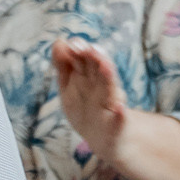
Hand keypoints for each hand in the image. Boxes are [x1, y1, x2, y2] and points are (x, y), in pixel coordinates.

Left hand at [51, 38, 130, 167]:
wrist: (107, 138)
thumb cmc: (87, 106)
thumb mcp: (70, 86)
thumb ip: (63, 64)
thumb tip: (58, 41)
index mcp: (90, 77)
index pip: (86, 60)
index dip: (80, 51)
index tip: (73, 43)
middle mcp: (102, 87)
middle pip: (99, 70)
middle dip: (95, 58)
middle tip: (89, 47)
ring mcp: (110, 105)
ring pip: (110, 88)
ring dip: (108, 76)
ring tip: (105, 65)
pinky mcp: (118, 124)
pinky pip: (119, 119)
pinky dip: (120, 114)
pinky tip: (119, 108)